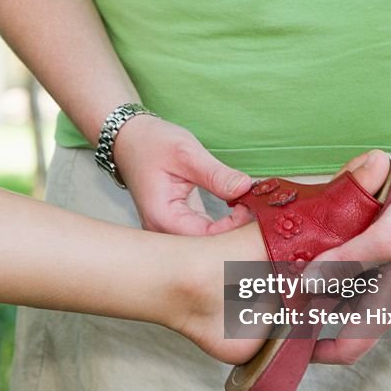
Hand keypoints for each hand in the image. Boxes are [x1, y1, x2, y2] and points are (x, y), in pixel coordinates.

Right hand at [112, 115, 254, 234]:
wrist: (129, 140)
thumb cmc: (152, 144)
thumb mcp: (187, 154)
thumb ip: (216, 174)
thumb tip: (246, 188)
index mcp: (162, 219)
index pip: (207, 239)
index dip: (234, 228)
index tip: (252, 206)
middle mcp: (162, 233)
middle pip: (207, 250)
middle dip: (237, 236)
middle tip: (260, 214)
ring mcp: (168, 233)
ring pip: (207, 246)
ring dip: (232, 232)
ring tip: (254, 212)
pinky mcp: (178, 226)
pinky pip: (204, 236)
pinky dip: (224, 227)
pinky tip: (241, 213)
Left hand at [308, 177, 390, 363]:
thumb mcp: (382, 238)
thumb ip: (343, 263)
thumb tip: (304, 284)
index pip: (347, 349)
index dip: (315, 351)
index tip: (289, 341)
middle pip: (351, 320)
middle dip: (321, 306)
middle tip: (290, 286)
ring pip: (366, 298)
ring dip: (340, 286)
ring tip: (314, 259)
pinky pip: (382, 284)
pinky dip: (361, 273)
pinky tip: (350, 247)